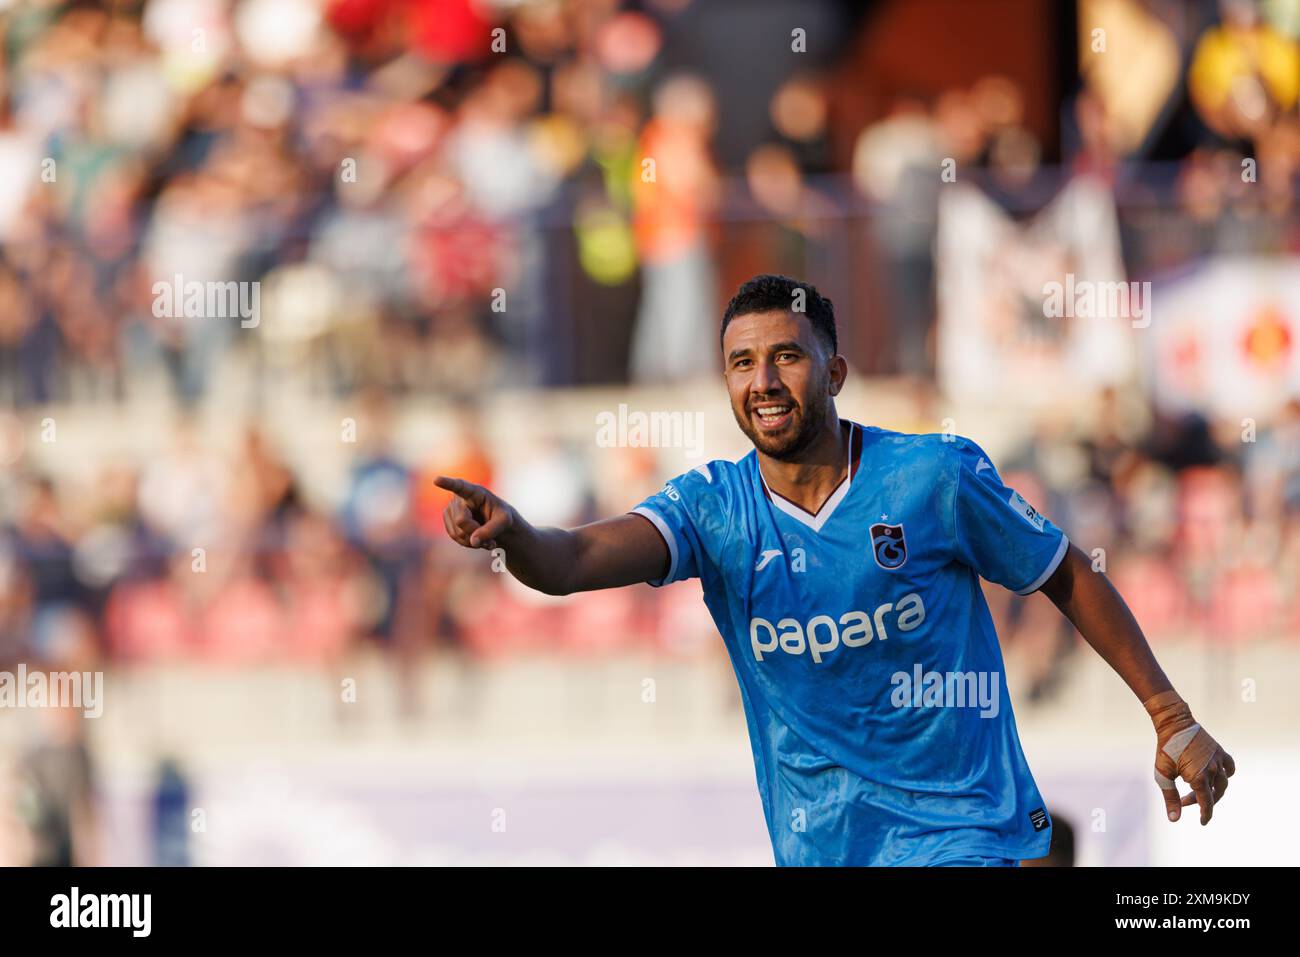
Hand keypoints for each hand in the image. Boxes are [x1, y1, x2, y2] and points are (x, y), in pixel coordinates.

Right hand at [434, 476, 514, 550]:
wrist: (496, 524)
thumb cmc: (502, 517)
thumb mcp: (505, 521)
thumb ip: (491, 530)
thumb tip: (473, 541)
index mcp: (475, 491)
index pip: (460, 486)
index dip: (447, 483)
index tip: (437, 480)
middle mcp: (459, 497)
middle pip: (461, 521)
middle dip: (476, 532)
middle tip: (492, 541)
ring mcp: (450, 509)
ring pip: (457, 532)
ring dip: (473, 541)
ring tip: (487, 540)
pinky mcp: (448, 521)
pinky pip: (455, 537)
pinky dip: (468, 543)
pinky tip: (477, 540)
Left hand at [1143, 691, 1235, 824]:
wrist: (1174, 723)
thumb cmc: (1166, 749)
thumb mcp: (1163, 774)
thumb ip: (1170, 797)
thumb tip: (1174, 818)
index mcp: (1199, 777)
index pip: (1207, 803)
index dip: (1205, 815)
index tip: (1202, 823)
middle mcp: (1213, 770)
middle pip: (1213, 794)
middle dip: (1200, 801)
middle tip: (1185, 800)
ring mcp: (1218, 760)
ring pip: (1222, 783)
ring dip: (1212, 790)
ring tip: (1197, 790)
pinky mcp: (1220, 751)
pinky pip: (1229, 767)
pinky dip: (1227, 775)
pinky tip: (1216, 777)